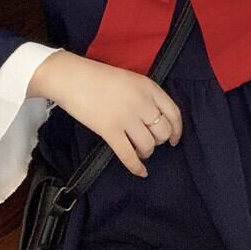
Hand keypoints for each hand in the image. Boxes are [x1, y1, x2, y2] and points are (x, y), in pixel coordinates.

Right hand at [29, 50, 182, 178]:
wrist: (73, 78)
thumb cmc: (99, 77)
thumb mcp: (131, 79)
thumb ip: (146, 96)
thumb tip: (155, 118)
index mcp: (149, 87)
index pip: (174, 112)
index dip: (177, 130)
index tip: (175, 139)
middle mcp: (142, 102)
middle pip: (163, 131)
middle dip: (159, 141)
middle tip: (150, 141)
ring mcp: (126, 116)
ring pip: (148, 145)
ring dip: (146, 152)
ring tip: (139, 151)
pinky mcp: (110, 130)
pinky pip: (129, 155)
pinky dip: (136, 166)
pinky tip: (140, 171)